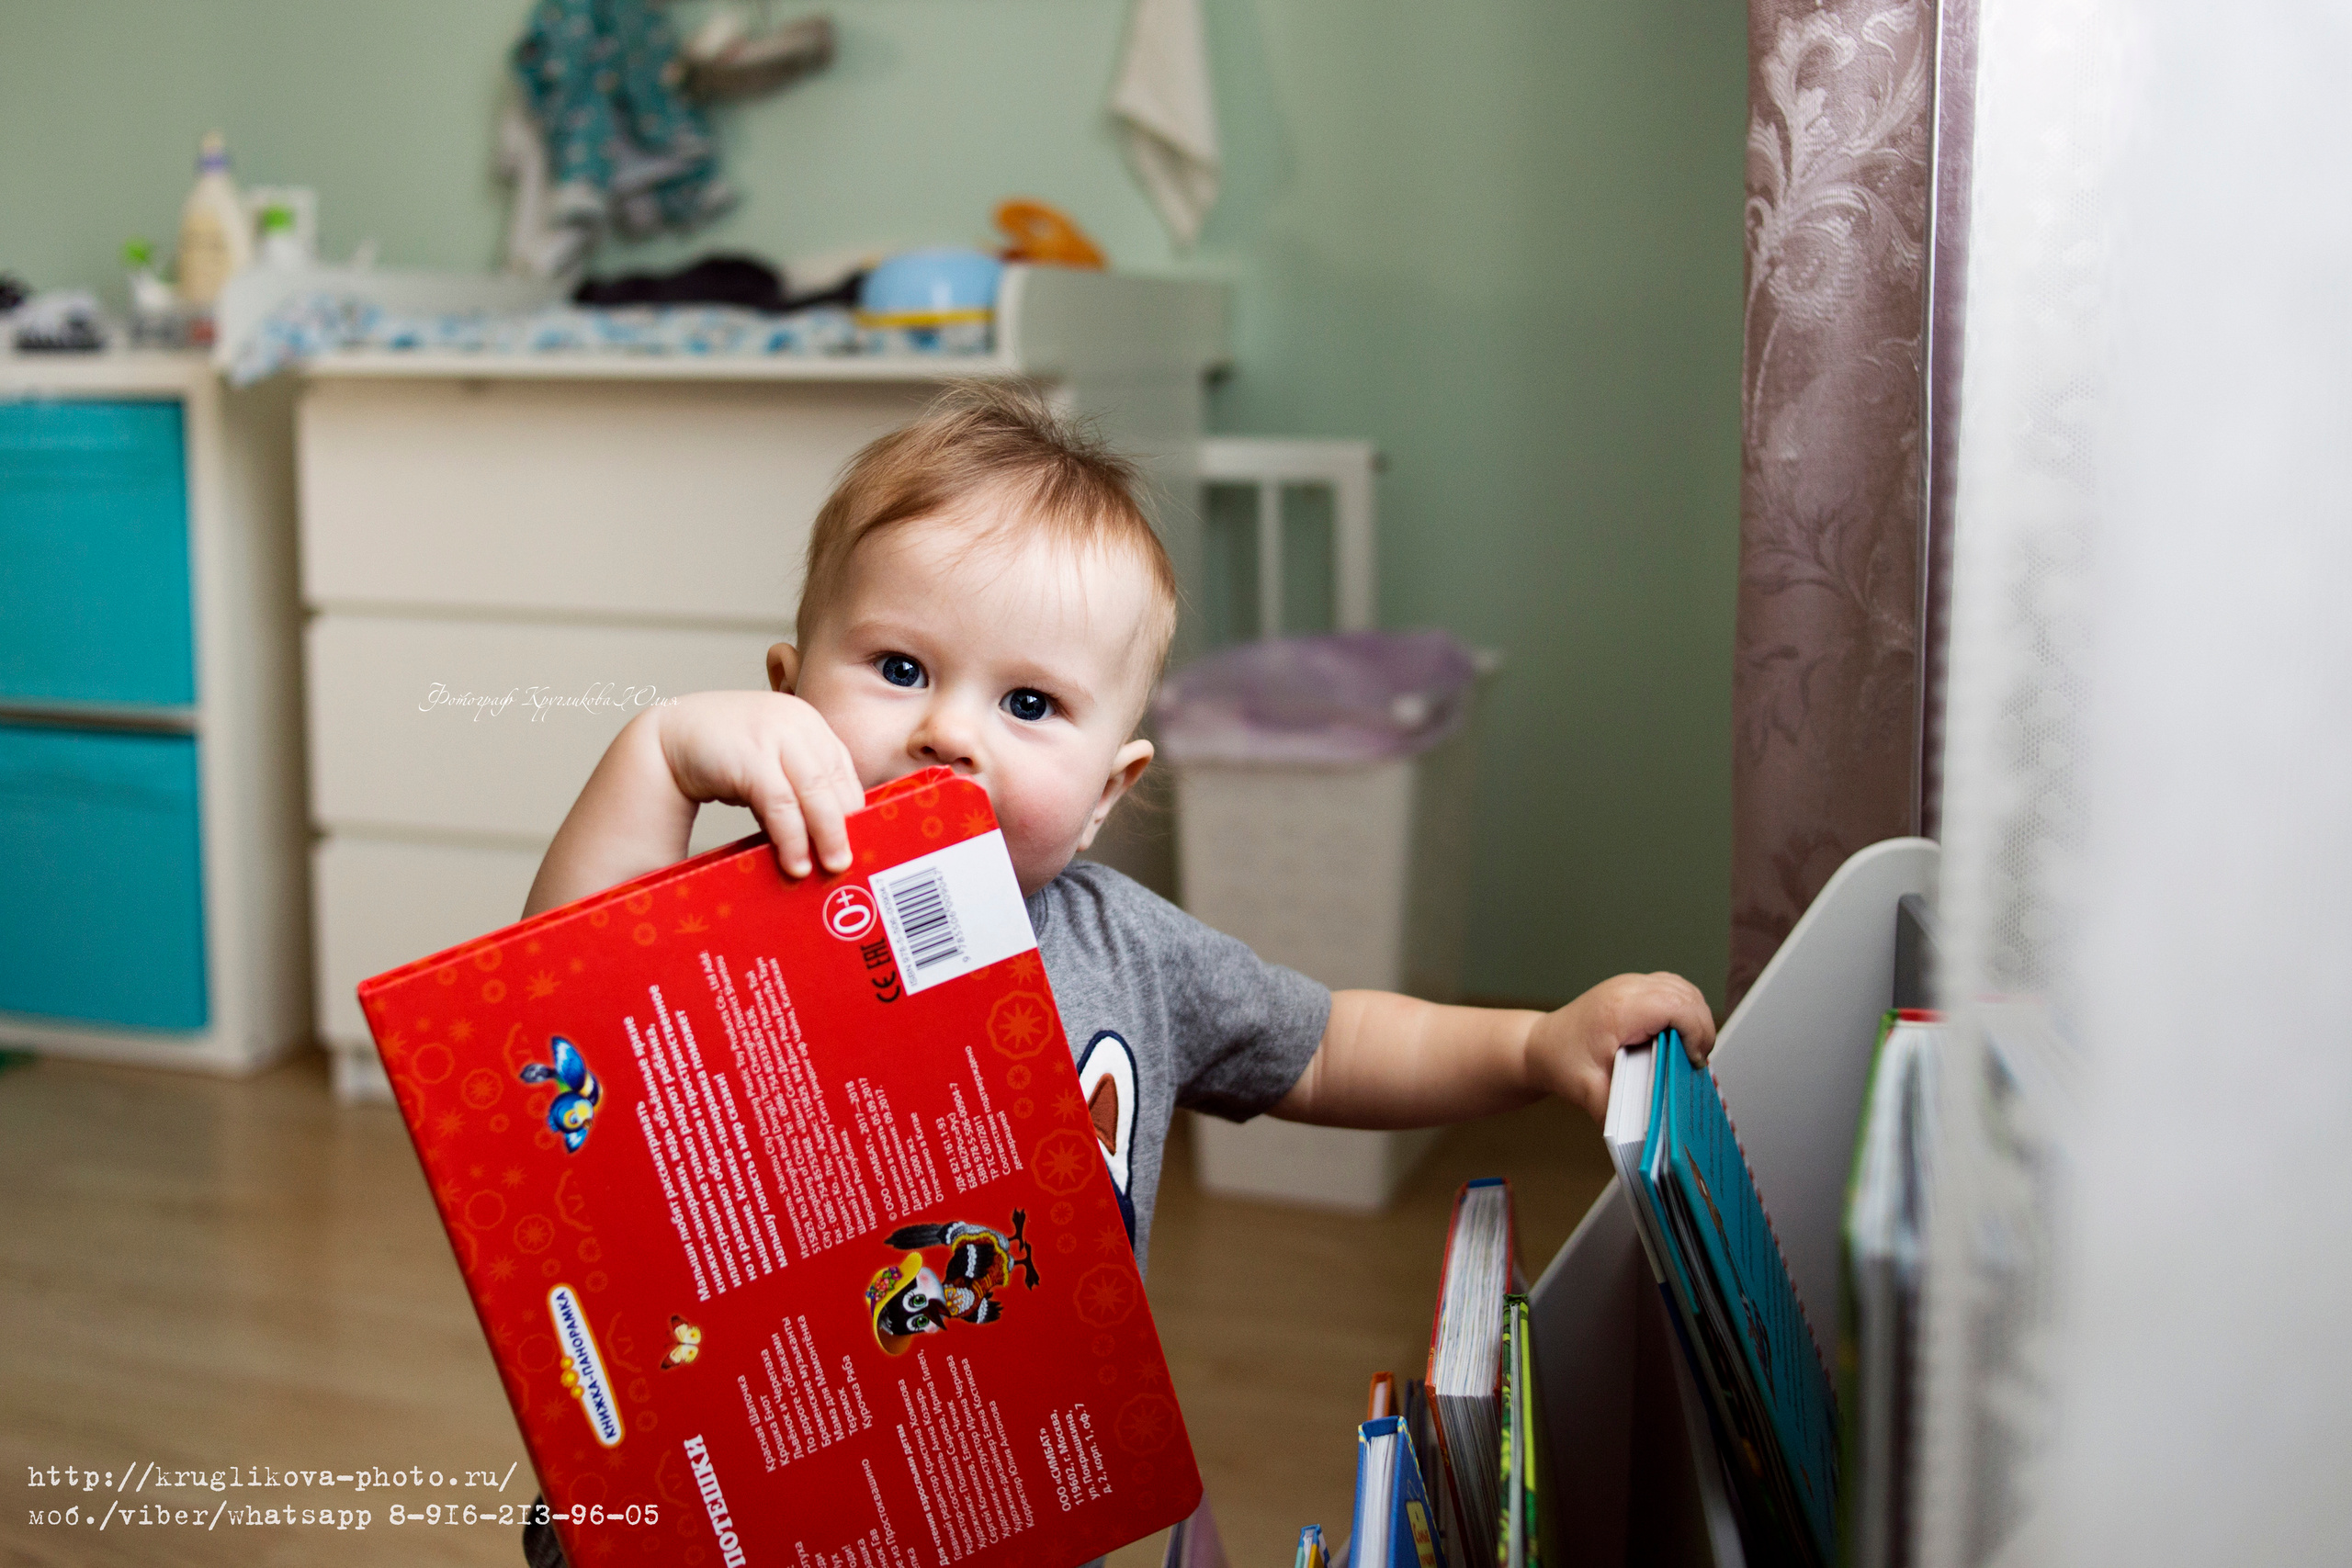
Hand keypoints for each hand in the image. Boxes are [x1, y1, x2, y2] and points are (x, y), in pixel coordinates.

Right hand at [651, 691, 865, 878]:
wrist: (667, 736)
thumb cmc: (723, 756)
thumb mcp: (771, 764)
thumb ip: (798, 787)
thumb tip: (829, 838)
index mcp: (809, 724)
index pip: (845, 773)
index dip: (856, 812)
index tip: (861, 845)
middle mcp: (798, 723)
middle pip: (837, 784)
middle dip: (846, 829)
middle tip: (850, 864)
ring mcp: (775, 734)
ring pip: (815, 794)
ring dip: (825, 837)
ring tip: (829, 869)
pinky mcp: (751, 754)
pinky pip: (782, 804)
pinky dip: (792, 837)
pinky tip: (794, 861)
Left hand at [1525, 972, 1715, 1122]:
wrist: (1540, 1044)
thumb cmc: (1561, 1061)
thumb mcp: (1590, 1092)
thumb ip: (1619, 1113)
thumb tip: (1648, 1135)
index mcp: (1619, 1010)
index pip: (1677, 1008)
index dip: (1695, 1034)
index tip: (1691, 1063)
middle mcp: (1628, 989)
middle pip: (1688, 998)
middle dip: (1701, 1031)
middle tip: (1693, 1064)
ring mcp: (1632, 984)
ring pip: (1685, 990)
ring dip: (1696, 1019)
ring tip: (1689, 1052)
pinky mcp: (1635, 987)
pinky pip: (1674, 989)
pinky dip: (1685, 1009)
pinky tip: (1680, 1036)